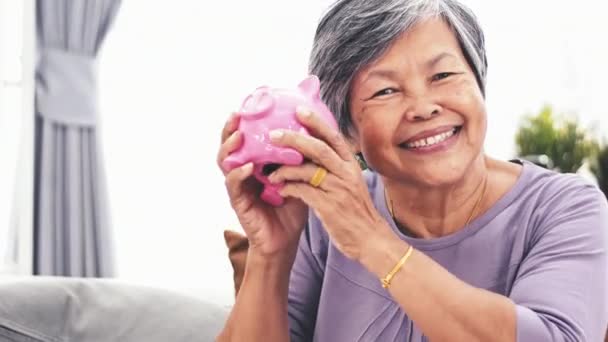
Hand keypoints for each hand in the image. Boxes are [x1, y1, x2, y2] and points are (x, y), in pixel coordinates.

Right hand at [217, 113, 307, 259]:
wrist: (286, 239)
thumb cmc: (293, 206)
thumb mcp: (300, 176)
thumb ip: (301, 157)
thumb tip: (316, 131)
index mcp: (257, 163)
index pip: (246, 139)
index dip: (244, 123)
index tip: (249, 105)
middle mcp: (244, 172)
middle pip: (230, 146)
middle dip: (230, 129)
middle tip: (236, 115)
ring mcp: (239, 187)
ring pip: (225, 162)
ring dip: (230, 148)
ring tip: (238, 136)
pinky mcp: (238, 202)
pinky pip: (234, 184)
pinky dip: (239, 173)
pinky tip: (248, 166)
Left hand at [267, 108, 390, 260]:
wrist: (371, 240)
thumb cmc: (357, 212)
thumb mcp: (352, 184)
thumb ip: (336, 168)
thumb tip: (317, 152)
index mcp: (351, 165)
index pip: (333, 137)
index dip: (316, 122)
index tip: (299, 110)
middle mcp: (346, 173)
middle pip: (318, 148)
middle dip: (294, 138)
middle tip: (274, 134)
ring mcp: (338, 189)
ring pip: (308, 169)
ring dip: (285, 168)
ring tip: (270, 171)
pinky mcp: (329, 206)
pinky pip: (303, 191)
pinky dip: (289, 188)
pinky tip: (280, 189)